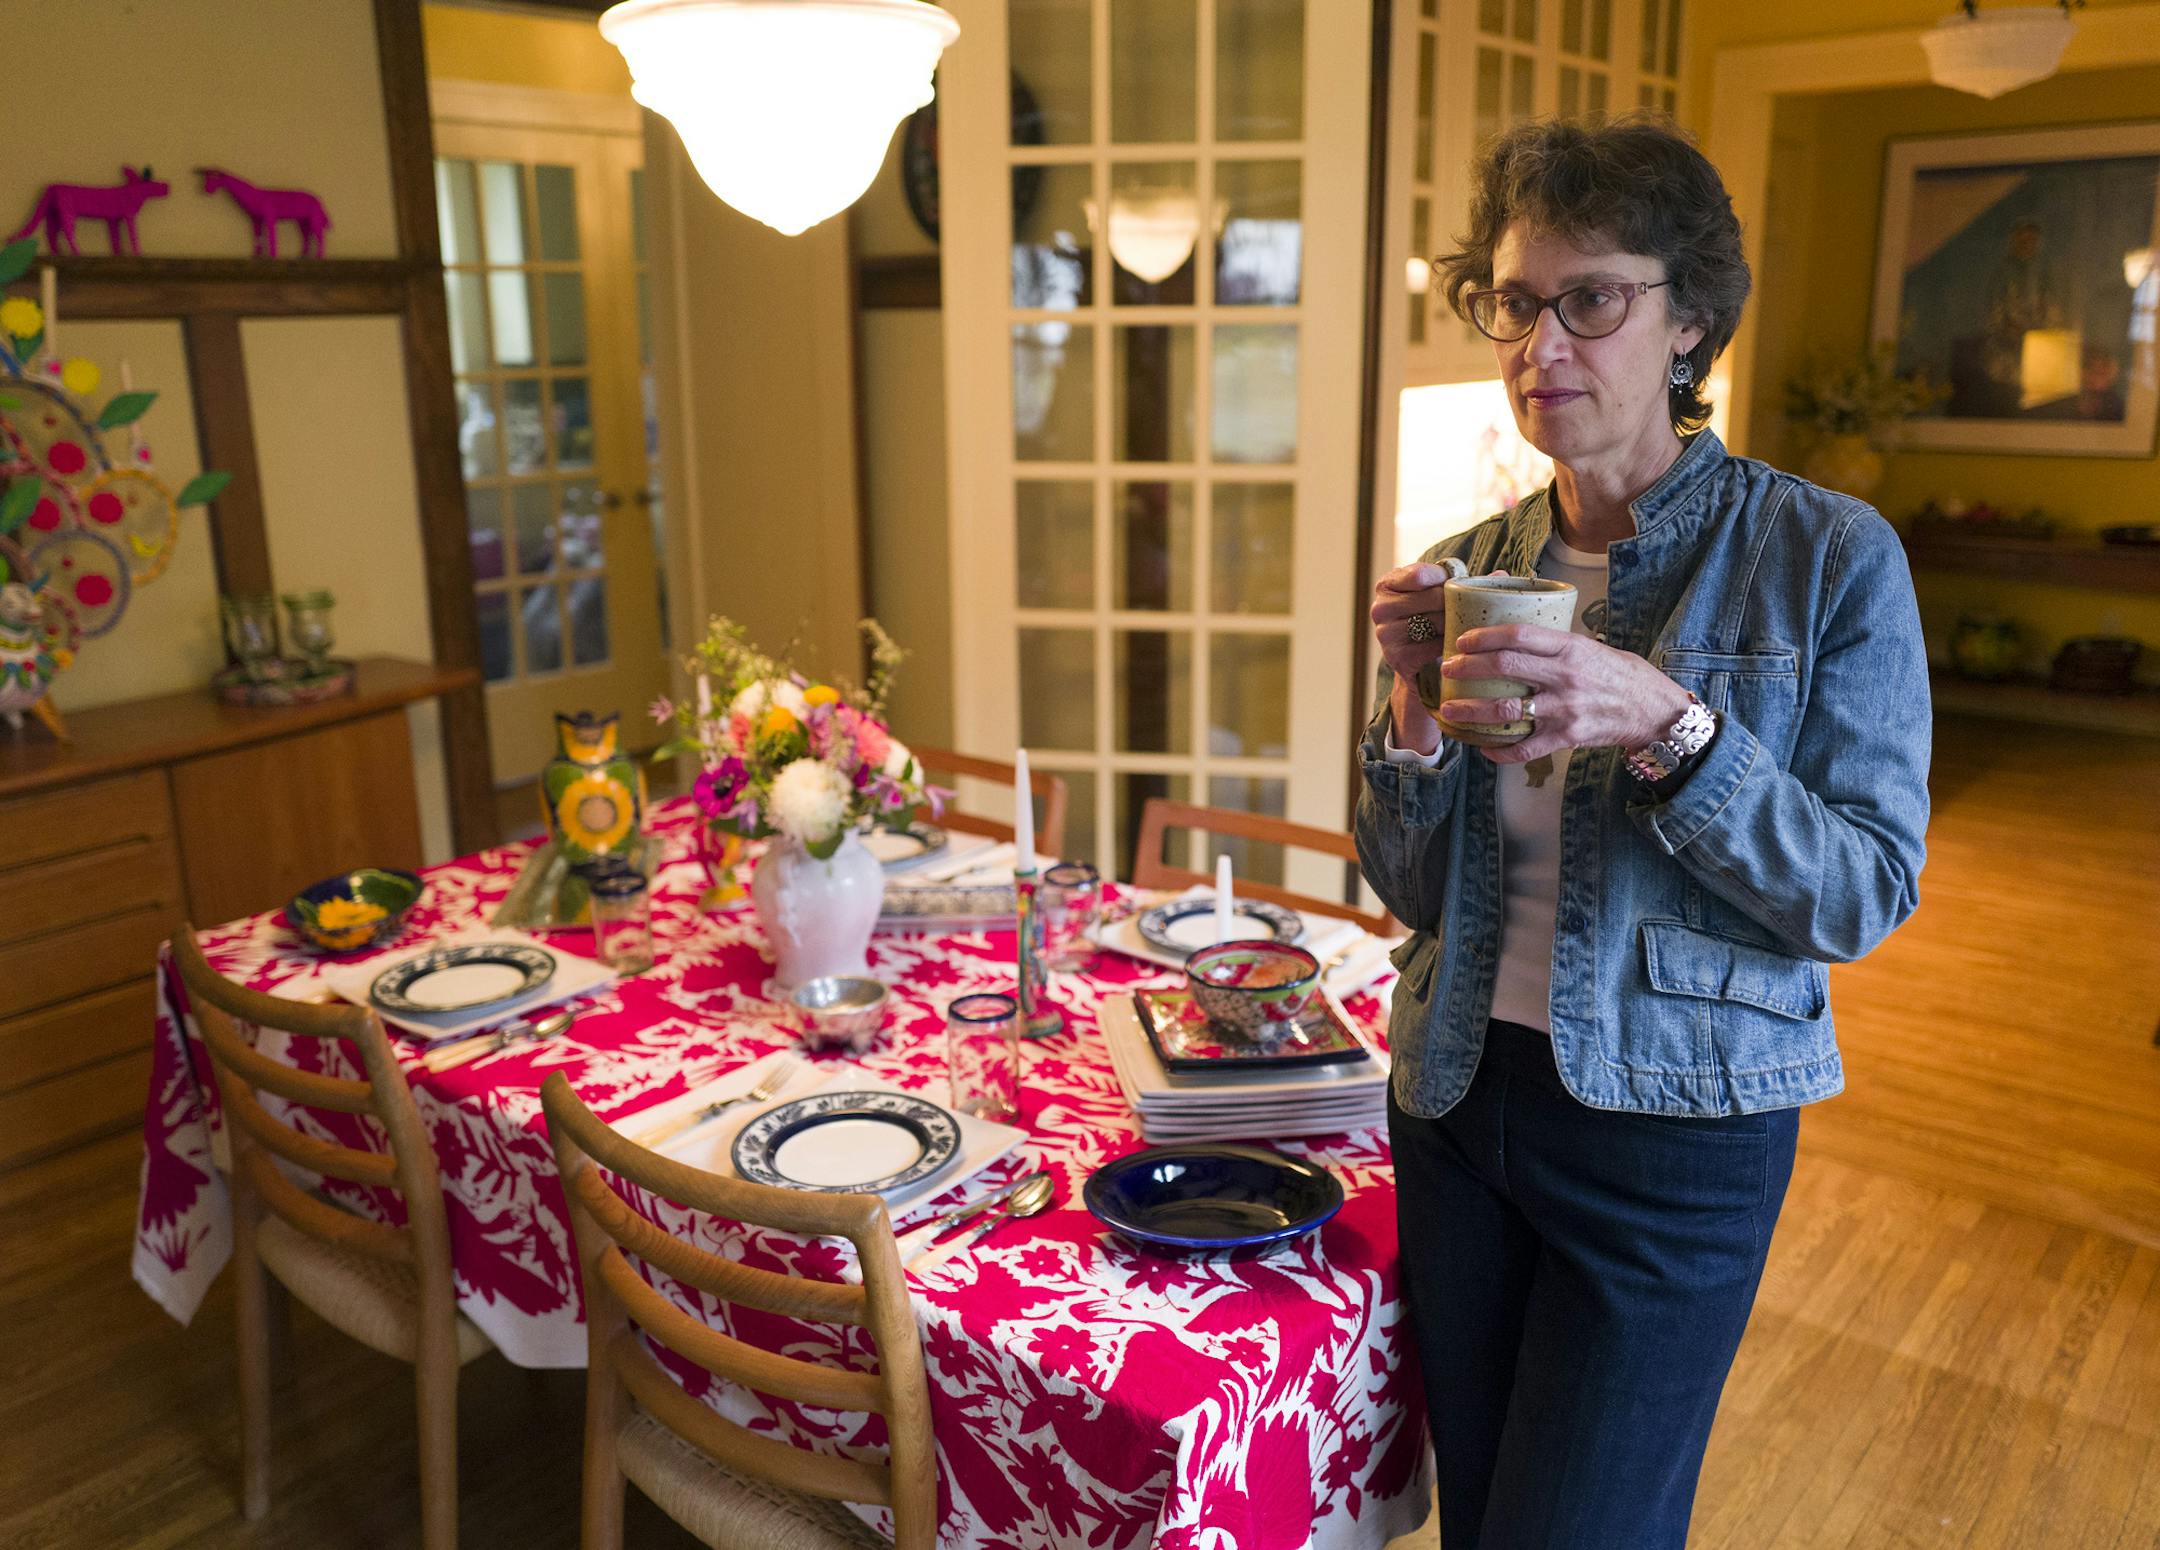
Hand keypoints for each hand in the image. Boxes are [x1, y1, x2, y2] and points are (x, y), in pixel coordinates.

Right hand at [1370, 562, 1460, 755]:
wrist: (1419, 664)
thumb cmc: (1433, 620)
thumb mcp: (1441, 597)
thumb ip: (1465, 582)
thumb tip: (1502, 574)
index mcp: (1387, 585)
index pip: (1418, 575)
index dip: (1444, 578)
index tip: (1457, 585)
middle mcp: (1380, 608)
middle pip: (1430, 598)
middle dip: (1455, 604)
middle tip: (1471, 609)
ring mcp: (1386, 634)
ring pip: (1432, 622)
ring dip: (1454, 625)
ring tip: (1468, 626)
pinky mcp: (1397, 658)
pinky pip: (1432, 647)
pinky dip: (1450, 646)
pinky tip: (1460, 645)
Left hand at [1439, 623, 1691, 764]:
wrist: (1655, 711)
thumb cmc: (1621, 675)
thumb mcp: (1592, 647)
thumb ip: (1556, 644)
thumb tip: (1515, 636)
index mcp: (1571, 647)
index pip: (1519, 634)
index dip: (1485, 636)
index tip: (1463, 640)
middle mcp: (1566, 676)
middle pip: (1505, 667)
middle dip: (1468, 668)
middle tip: (1447, 669)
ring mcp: (1565, 708)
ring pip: (1507, 709)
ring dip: (1472, 710)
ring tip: (1449, 710)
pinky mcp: (1568, 737)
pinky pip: (1525, 748)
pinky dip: (1500, 751)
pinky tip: (1484, 749)